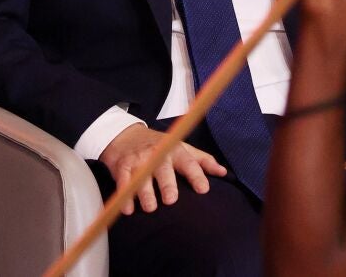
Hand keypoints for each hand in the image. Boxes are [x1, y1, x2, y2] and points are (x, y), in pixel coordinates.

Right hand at [100, 124, 226, 214]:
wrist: (126, 135)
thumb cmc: (159, 146)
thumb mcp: (182, 148)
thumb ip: (202, 161)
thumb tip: (224, 172)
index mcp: (176, 151)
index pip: (189, 163)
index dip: (197, 175)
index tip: (204, 189)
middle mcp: (158, 155)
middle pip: (164, 170)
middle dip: (167, 184)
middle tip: (171, 200)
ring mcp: (139, 160)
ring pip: (142, 177)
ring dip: (145, 194)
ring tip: (150, 208)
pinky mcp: (121, 166)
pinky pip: (123, 182)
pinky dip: (125, 196)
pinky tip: (129, 208)